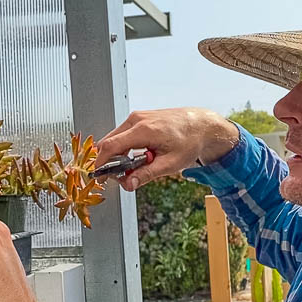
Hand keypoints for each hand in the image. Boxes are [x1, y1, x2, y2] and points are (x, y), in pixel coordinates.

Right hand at [95, 108, 238, 190]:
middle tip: (122, 177)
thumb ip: (146, 174)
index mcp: (144, 130)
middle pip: (109, 142)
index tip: (99, 176)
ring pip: (115, 139)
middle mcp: (137, 120)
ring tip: (138, 166)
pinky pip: (123, 134)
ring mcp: (137, 117)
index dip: (101, 163)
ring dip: (119, 155)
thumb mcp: (170, 164)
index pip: (110, 146)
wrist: (201, 126)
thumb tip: (128, 184)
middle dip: (110, 162)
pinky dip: (125, 148)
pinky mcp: (139, 118)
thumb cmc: (189, 142)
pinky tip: (140, 156)